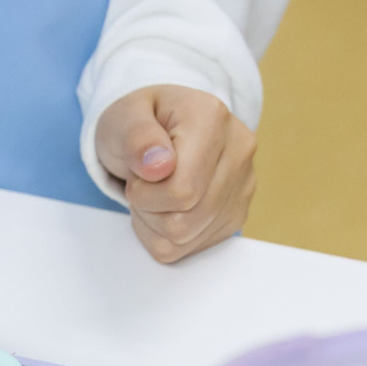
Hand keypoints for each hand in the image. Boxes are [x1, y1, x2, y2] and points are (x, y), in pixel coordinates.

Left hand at [95, 86, 255, 263]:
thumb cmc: (139, 123)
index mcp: (213, 119)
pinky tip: (164, 207)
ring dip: (153, 223)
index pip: (182, 190)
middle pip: (185, 221)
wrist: (154, 132)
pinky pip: (188, 248)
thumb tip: (158, 165)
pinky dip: (163, 236)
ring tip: (152, 192)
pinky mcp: (235, 215)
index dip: (144, 194)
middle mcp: (239, 152)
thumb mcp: (124, 116)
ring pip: (185, 239)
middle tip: (141, 183)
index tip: (137, 173)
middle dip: (147, 209)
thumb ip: (136, 136)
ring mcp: (242, 187)